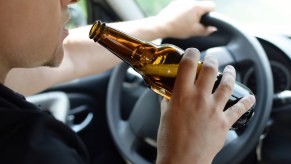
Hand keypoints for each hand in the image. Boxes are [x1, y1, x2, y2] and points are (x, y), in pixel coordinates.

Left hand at [155, 0, 216, 38]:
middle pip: (201, 6)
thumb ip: (206, 30)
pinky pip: (184, 5)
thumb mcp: (194, 32)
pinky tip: (179, 19)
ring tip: (185, 22)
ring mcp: (183, 0)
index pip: (212, 6)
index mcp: (197, 6)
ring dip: (192, 12)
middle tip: (194, 24)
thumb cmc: (178, 29)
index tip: (205, 21)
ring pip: (192, 6)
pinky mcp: (176, 1)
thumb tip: (214, 28)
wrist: (161, 25)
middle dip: (200, 14)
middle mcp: (191, 0)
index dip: (211, 14)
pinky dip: (184, 11)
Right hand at [156, 48, 255, 163]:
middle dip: (212, 60)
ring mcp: (214, 109)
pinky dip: (246, 102)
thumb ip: (168, 101)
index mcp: (182, 95)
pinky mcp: (224, 122)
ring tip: (230, 70)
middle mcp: (199, 98)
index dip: (191, 53)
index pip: (188, 64)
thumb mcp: (164, 116)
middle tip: (211, 60)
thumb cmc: (170, 140)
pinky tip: (249, 98)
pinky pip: (239, 109)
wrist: (182, 160)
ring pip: (227, 84)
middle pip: (211, 70)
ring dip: (230, 74)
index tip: (192, 52)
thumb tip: (169, 93)